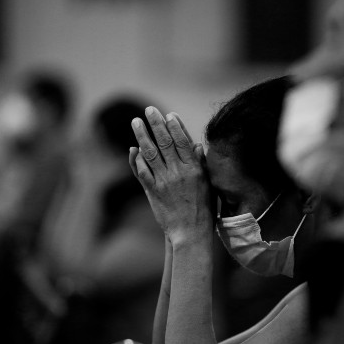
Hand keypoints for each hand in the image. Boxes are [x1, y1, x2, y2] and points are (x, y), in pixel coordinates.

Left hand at [129, 107, 211, 242]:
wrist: (190, 233)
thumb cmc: (204, 210)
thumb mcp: (209, 185)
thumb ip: (201, 165)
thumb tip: (197, 146)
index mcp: (194, 170)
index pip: (183, 142)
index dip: (175, 126)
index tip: (169, 114)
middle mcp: (179, 173)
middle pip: (165, 142)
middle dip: (156, 124)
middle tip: (149, 110)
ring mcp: (164, 181)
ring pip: (150, 153)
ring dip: (142, 136)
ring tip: (136, 122)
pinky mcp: (153, 191)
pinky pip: (142, 171)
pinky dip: (137, 159)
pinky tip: (134, 148)